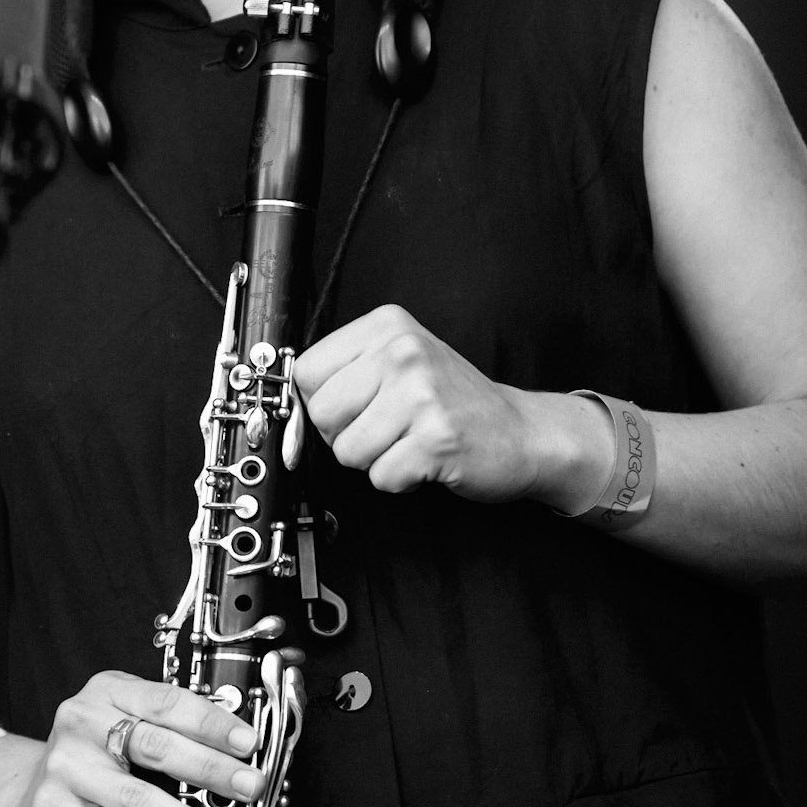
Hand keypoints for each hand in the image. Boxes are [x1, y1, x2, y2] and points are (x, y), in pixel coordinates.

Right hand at [0, 670, 262, 806]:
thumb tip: (238, 749)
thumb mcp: (123, 722)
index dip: (212, 723)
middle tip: (250, 787)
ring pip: (136, 798)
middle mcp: (82, 722)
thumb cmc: (93, 756)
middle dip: (211, 769)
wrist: (26, 794)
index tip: (249, 743)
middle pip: (156, 746)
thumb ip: (168, 727)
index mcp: (107, 691)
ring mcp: (66, 768)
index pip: (166, 702)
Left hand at [295, 305, 610, 507]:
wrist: (521, 432)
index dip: (322, 401)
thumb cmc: (453, 401)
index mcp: (387, 326)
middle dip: (346, 435)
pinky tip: (426, 459)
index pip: (306, 370)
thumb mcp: (398, 362)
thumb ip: (345, 372)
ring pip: (347, 450)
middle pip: (321, 413)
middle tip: (387, 429)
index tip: (353, 407)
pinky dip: (399, 480)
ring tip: (408, 441)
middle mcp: (403, 352)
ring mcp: (421, 394)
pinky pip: (381, 476)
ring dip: (375, 460)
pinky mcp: (436, 438)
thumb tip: (284, 405)